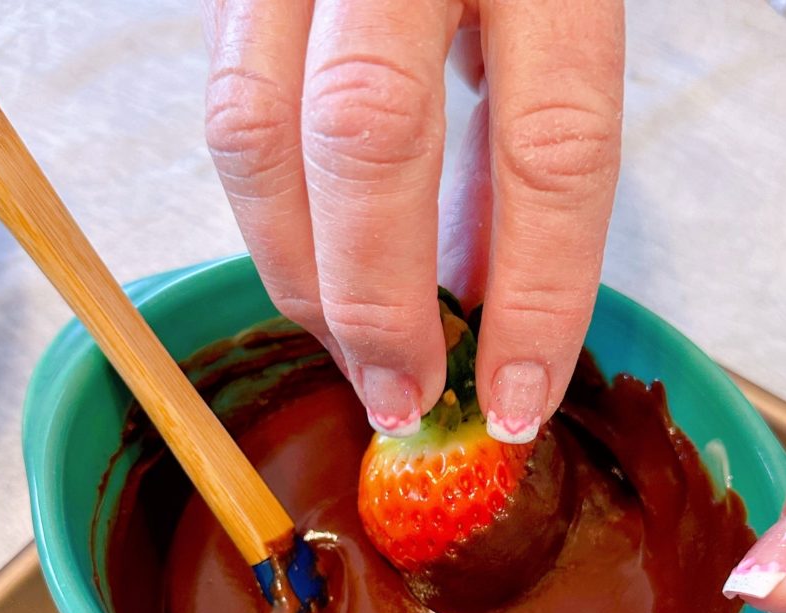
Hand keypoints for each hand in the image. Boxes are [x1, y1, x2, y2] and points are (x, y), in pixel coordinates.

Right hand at [201, 0, 623, 441]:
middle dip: (378, 304)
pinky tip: (315, 264)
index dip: (537, 299)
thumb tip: (481, 298)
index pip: (551, 151)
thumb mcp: (556, 20)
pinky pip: (230, 110)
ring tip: (351, 351)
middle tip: (400, 399)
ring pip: (257, 130)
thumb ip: (520, 150)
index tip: (517, 401)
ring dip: (300, 274)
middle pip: (369, 141)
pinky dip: (270, 215)